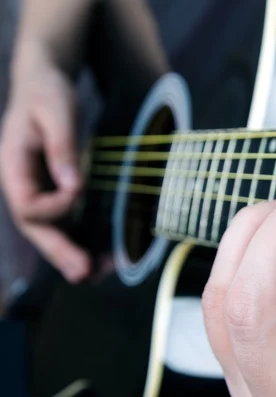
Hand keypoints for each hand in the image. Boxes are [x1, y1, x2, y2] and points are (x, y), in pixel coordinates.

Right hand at [0, 42, 89, 282]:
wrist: (43, 81)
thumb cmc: (47, 92)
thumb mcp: (56, 111)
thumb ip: (62, 147)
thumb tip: (74, 186)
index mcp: (13, 167)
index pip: (28, 204)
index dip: (55, 205)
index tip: (79, 190)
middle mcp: (22, 183)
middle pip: (36, 227)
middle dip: (60, 251)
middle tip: (85, 273)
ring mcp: (36, 187)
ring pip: (50, 228)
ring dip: (71, 251)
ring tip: (97, 272)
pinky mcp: (52, 187)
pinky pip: (63, 218)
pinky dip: (79, 235)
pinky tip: (99, 250)